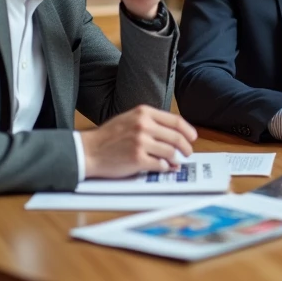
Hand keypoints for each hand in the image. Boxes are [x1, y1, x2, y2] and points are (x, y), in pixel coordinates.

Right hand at [79, 105, 196, 178]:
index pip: (175, 121)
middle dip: (186, 147)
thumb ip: (151, 123)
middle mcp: (144, 125)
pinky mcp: (137, 159)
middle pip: (177, 137)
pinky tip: (162, 167)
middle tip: (187, 153)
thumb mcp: (130, 119)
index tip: (192, 137)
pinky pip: (160, 165)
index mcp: (143, 113)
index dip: (188, 131)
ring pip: (170, 152)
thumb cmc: (108, 136)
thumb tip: (173, 135)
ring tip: (173, 162)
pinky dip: (164, 167)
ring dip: (175, 159)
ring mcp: (141, 142)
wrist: (88, 150)